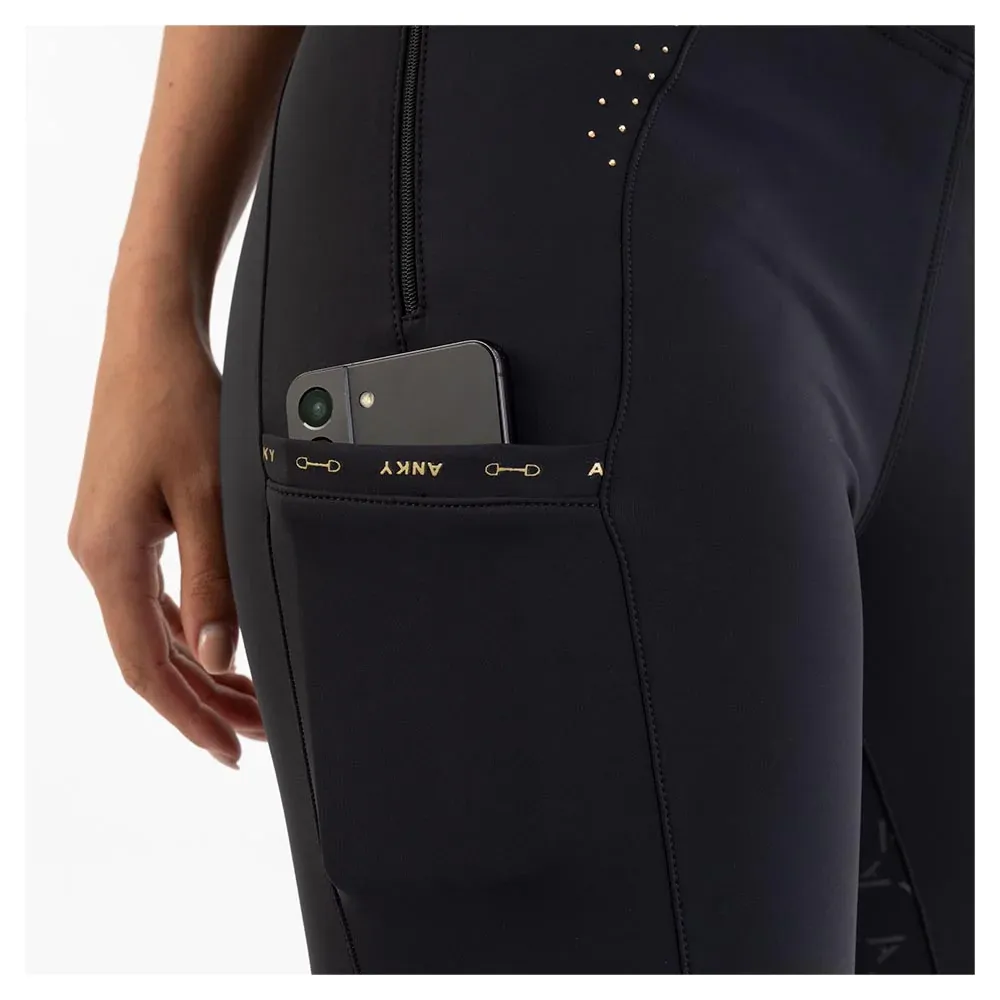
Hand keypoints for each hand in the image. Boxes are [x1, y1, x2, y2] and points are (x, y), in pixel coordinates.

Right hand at [68, 271, 264, 767]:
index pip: (145, 665)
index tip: (229, 749)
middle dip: (204, 698)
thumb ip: (214, 583)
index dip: (188, 716)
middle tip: (256, 733)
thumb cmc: (176, 402)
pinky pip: (153, 595)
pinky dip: (187, 627)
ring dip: (199, 665)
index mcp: (109, 556)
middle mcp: (99, 554)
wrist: (151, 337)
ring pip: (153, 627)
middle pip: (150, 653)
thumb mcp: (209, 498)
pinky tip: (214, 643)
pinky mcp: (126, 519)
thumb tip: (214, 656)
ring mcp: (109, 538)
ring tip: (246, 698)